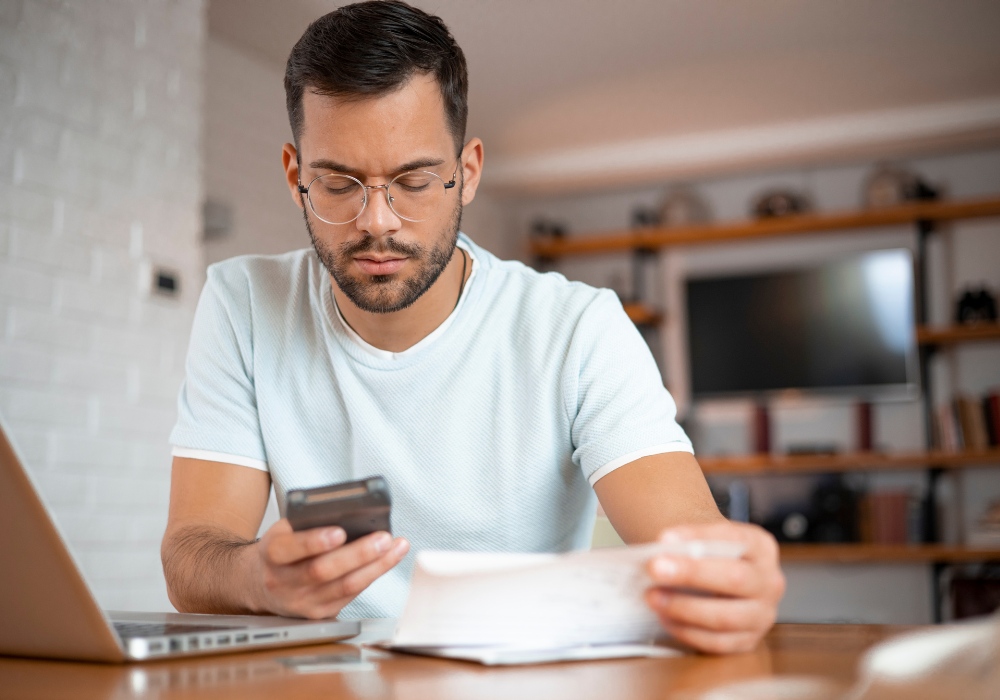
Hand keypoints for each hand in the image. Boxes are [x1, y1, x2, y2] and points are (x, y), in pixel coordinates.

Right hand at [252, 518, 408, 618]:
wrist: (261, 582)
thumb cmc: (282, 548)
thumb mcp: (284, 530)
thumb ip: (308, 523)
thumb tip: (349, 515)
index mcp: (271, 554)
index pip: (289, 549)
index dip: (315, 541)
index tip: (340, 532)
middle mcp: (283, 582)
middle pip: (323, 571)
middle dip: (357, 554)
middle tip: (383, 538)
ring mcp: (301, 602)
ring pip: (343, 586)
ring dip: (375, 566)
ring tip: (396, 547)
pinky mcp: (319, 613)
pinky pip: (351, 595)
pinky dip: (372, 575)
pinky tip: (387, 560)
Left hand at [645, 521, 784, 653]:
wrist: (719, 578)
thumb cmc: (708, 556)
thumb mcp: (705, 541)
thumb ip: (688, 544)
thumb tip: (661, 552)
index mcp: (761, 547)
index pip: (734, 538)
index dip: (699, 537)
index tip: (664, 538)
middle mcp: (769, 581)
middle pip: (735, 578)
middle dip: (691, 574)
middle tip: (654, 568)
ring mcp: (762, 615)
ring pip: (726, 616)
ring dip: (684, 607)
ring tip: (653, 596)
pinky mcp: (748, 640)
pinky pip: (717, 642)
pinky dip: (687, 631)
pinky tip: (665, 618)